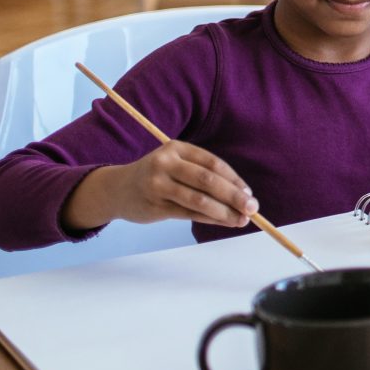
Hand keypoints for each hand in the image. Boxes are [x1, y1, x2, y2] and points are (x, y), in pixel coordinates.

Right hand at [63, 141, 256, 232]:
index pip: (213, 164)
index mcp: (176, 148)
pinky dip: (209, 218)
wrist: (117, 189)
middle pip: (208, 181)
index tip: (249, 193)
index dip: (234, 179)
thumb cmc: (157, 176)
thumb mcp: (177, 164)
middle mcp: (166, 164)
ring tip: (240, 220)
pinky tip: (223, 221)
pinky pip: (188, 214)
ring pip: (198, 200)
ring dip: (224, 212)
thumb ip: (204, 175)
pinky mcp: (154, 206)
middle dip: (234, 196)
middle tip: (252, 208)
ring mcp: (157, 185)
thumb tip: (241, 195)